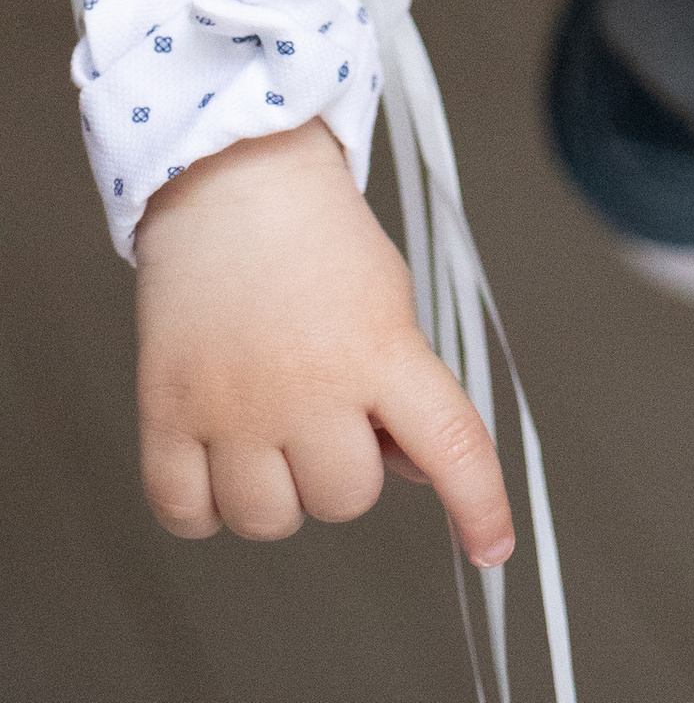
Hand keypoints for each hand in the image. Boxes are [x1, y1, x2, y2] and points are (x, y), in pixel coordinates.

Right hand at [133, 123, 511, 561]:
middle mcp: (308, 388)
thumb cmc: (318, 239)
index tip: (494, 548)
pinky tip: (219, 451)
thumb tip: (412, 472)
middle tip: (325, 403)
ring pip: (271, 520)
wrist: (232, 179)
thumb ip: (404, 389)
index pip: (450, 445)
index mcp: (380, 350)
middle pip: (346, 499)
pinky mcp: (166, 416)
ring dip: (276, 488)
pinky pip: (189, 517)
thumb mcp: (388, 303)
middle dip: (343, 463)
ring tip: (270, 421)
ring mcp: (232, 408)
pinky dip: (205, 503)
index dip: (479, 505)